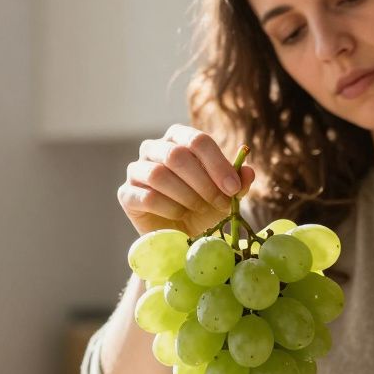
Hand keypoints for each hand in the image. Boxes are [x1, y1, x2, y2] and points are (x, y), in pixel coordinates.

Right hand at [118, 124, 256, 236]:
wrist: (180, 235)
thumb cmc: (203, 207)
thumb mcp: (226, 195)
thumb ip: (237, 182)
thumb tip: (247, 171)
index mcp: (178, 138)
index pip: (197, 140)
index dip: (218, 165)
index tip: (233, 189)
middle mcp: (154, 148)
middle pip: (177, 156)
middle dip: (203, 183)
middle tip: (220, 203)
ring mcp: (136, 170)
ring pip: (159, 174)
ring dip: (186, 196)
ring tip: (199, 209)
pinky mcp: (126, 194)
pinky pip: (147, 197)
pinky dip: (169, 209)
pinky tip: (179, 216)